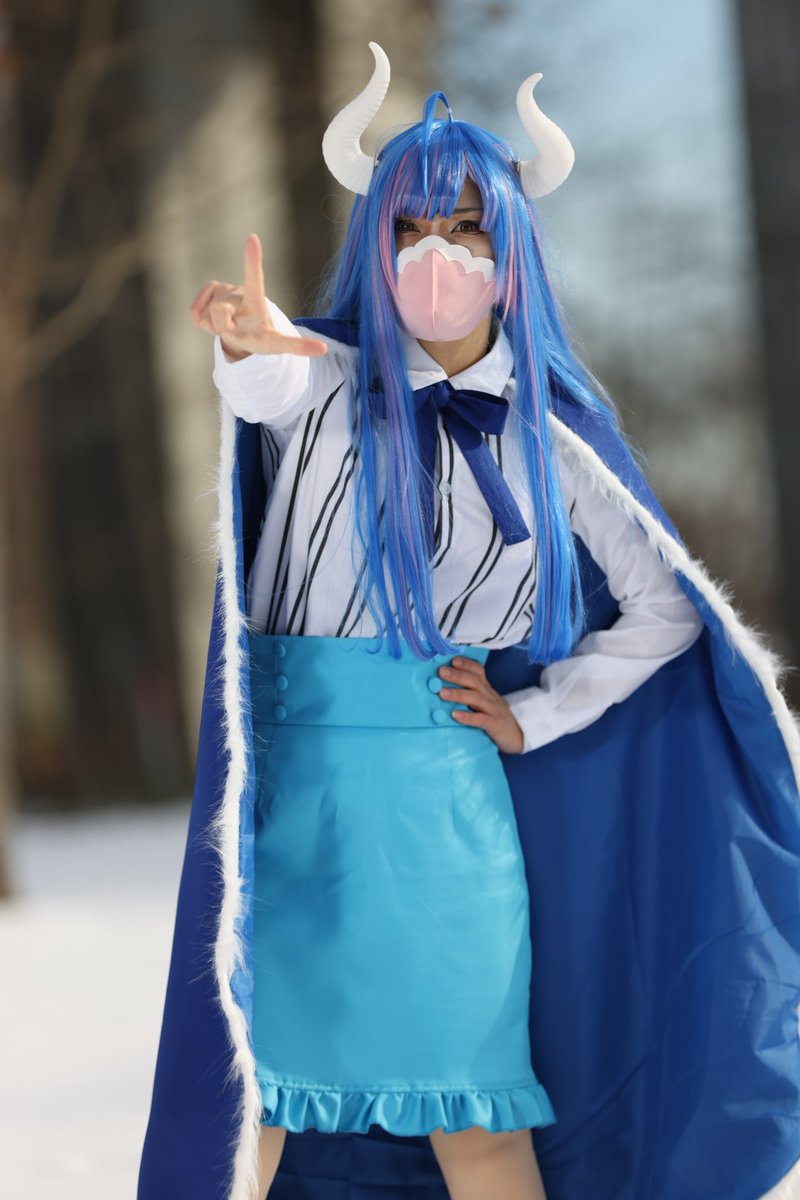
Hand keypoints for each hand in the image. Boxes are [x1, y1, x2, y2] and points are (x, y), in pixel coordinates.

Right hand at [189, 233, 328, 360]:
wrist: (242, 332)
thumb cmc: (261, 336)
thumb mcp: (277, 345)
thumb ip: (297, 346)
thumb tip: (325, 350)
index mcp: (256, 299)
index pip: (255, 278)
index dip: (252, 260)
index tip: (252, 238)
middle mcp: (239, 290)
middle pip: (221, 312)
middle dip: (223, 326)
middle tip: (234, 327)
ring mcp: (222, 290)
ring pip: (208, 315)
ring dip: (214, 327)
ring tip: (227, 325)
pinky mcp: (207, 292)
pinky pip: (196, 313)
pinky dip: (200, 322)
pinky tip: (212, 321)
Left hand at [437, 657, 524, 753]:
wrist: (517, 736)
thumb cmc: (494, 717)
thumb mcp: (484, 702)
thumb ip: (468, 694)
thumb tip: (441, 687)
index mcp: (486, 689)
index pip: (478, 671)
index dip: (466, 664)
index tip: (452, 660)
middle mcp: (490, 696)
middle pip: (475, 681)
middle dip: (458, 675)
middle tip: (441, 671)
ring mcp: (494, 710)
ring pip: (476, 698)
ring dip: (458, 693)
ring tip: (442, 692)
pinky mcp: (495, 725)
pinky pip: (481, 719)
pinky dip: (468, 717)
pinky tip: (455, 715)